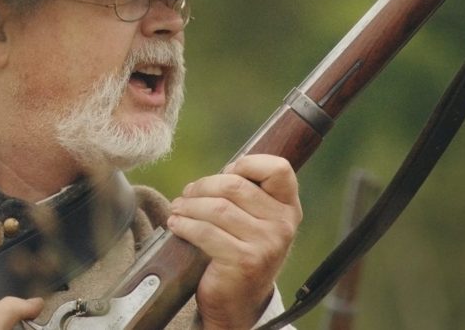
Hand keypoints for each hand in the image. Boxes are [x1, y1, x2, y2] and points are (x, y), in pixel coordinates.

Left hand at [167, 154, 301, 329]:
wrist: (240, 302)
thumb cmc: (241, 251)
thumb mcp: (254, 221)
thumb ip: (247, 194)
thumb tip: (220, 172)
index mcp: (288, 208)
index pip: (278, 169)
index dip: (248, 163)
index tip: (226, 172)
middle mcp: (283, 225)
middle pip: (235, 185)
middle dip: (203, 186)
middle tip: (187, 193)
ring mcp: (266, 244)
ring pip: (217, 208)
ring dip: (189, 205)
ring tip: (177, 209)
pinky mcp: (245, 261)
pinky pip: (206, 232)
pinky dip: (185, 225)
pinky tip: (176, 224)